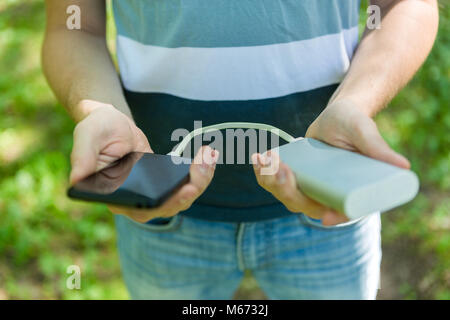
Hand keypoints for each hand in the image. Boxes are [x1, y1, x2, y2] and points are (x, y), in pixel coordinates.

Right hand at [70, 100, 218, 222]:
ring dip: (200, 179)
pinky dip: (199, 172)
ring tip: (210, 155)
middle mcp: (133, 201)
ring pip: (180, 197)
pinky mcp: (161, 184)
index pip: (143, 209)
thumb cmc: (97, 128)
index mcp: (114, 196)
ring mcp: (149, 193)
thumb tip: (77, 179)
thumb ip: (83, 155)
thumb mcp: (88, 135)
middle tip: (205, 163)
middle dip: (192, 188)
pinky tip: (208, 155)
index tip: (187, 190)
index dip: (167, 204)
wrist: (111, 123)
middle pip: (168, 206)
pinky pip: (184, 185)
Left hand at [252, 99, 409, 225]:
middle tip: (281, 168)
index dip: (335, 218)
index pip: (343, 213)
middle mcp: (327, 194)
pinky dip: (264, 172)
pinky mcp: (295, 176)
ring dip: (270, 181)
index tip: (325, 216)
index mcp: (349, 192)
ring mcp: (308, 187)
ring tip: (263, 159)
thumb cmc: (355, 123)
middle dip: (287, 190)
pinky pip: (275, 181)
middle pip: (305, 204)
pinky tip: (257, 158)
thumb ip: (378, 148)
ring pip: (286, 194)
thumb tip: (403, 166)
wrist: (336, 114)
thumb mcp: (364, 133)